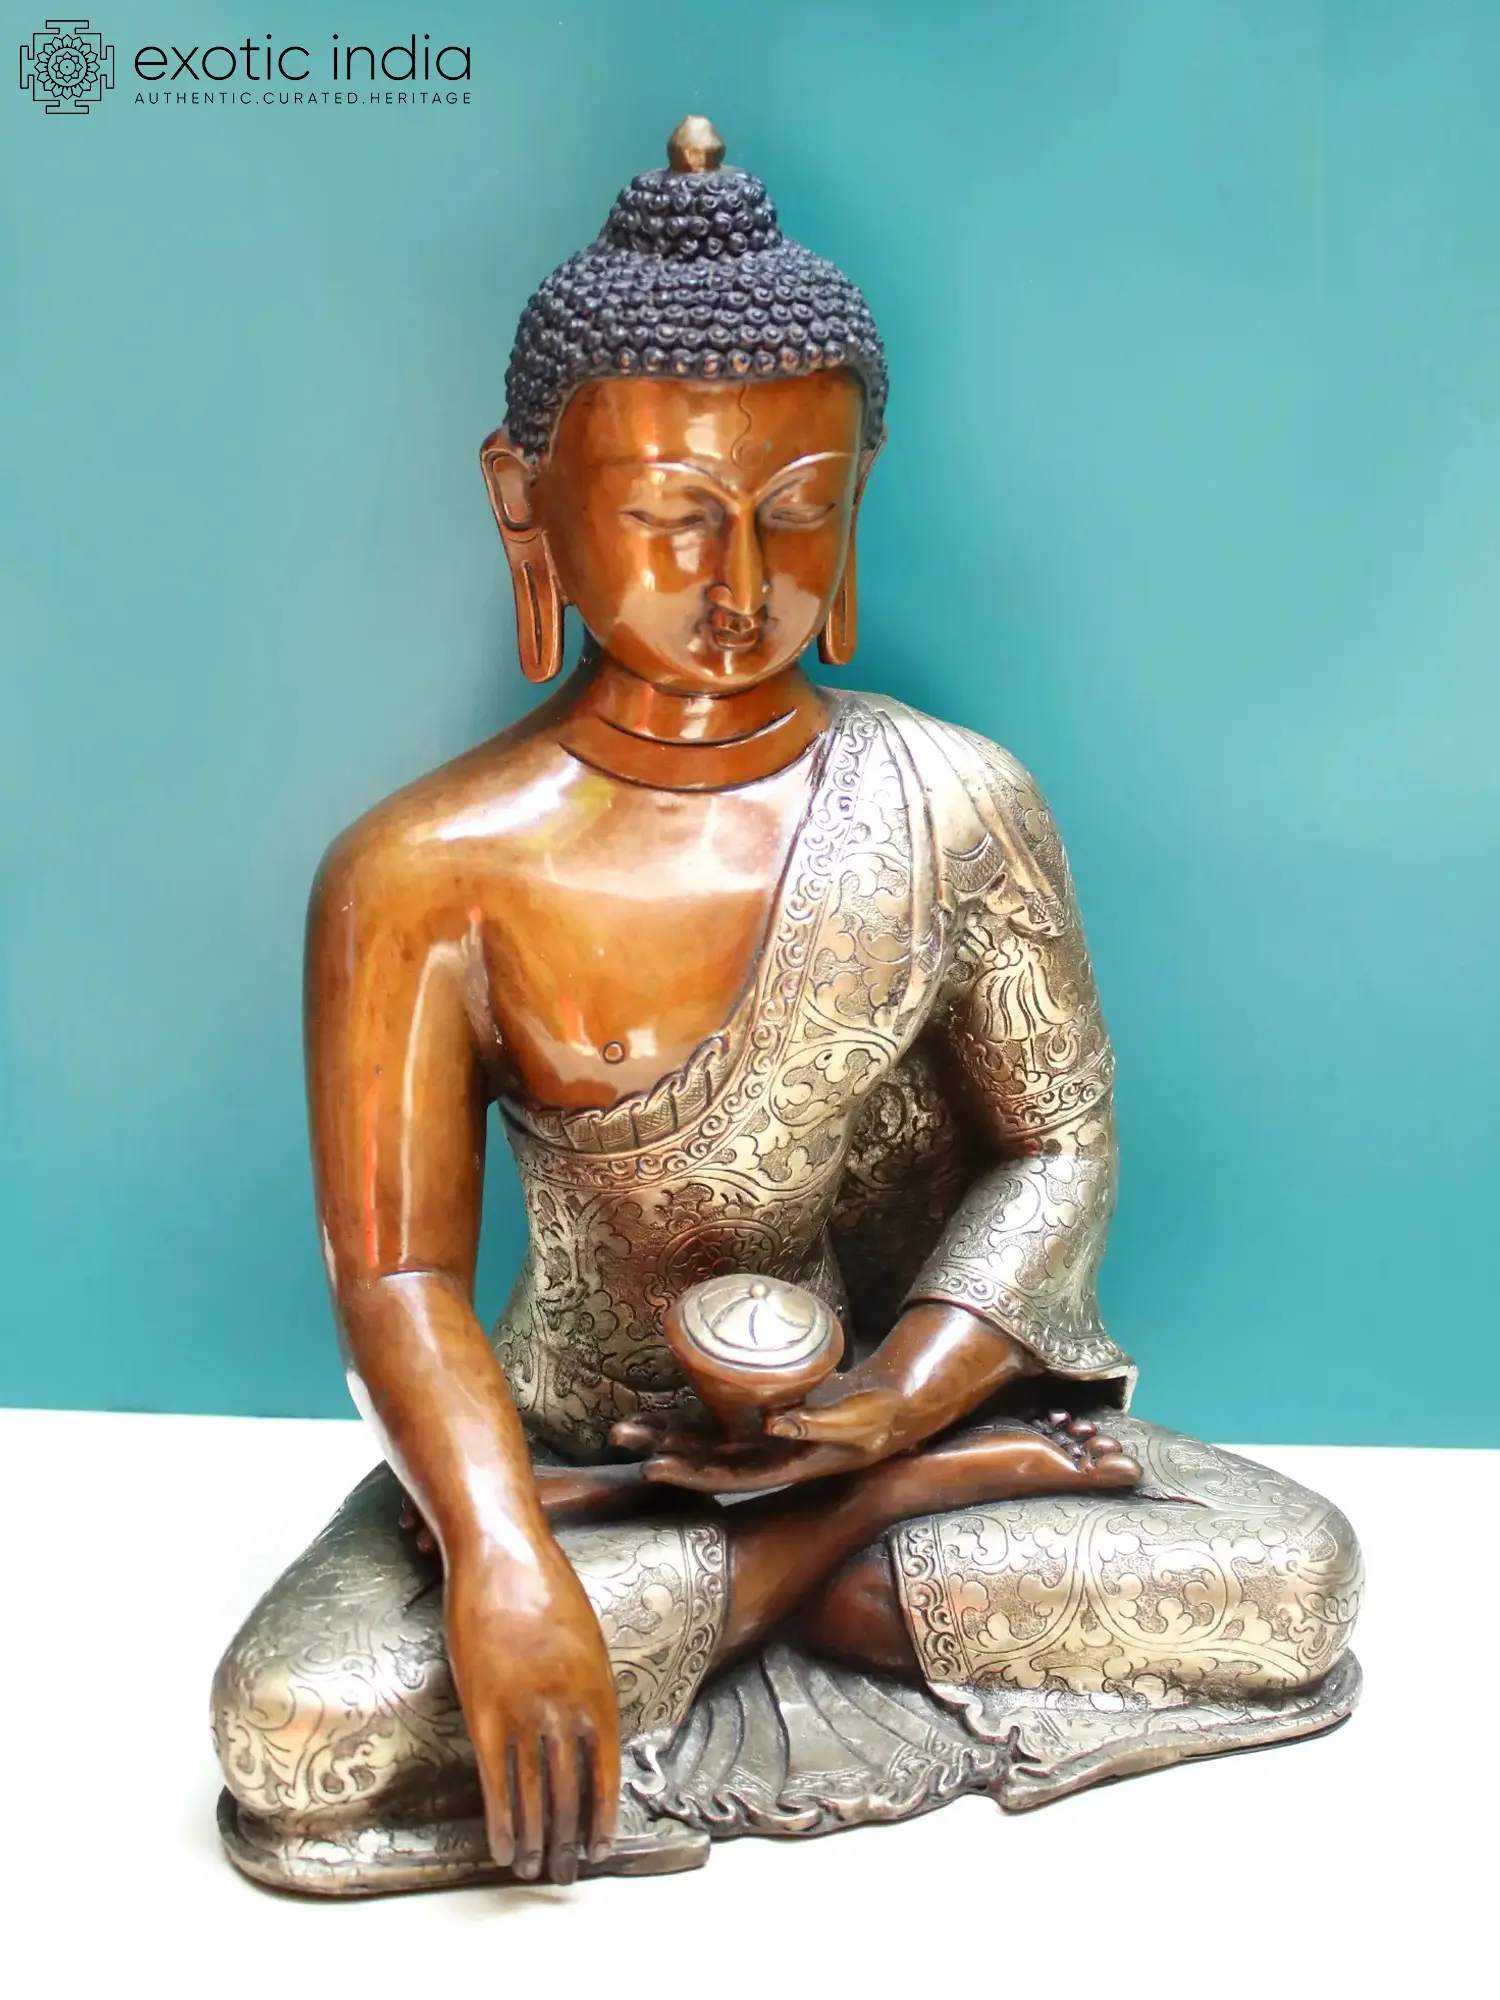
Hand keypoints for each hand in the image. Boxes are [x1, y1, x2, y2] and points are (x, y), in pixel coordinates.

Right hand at [444, 1531, 618, 1883]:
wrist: (502, 1555)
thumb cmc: (544, 1587)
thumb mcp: (585, 1638)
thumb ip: (587, 1687)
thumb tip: (588, 1730)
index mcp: (597, 1689)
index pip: (606, 1769)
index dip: (601, 1814)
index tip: (599, 1845)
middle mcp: (565, 1708)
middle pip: (570, 1790)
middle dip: (568, 1837)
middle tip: (565, 1872)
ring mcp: (523, 1711)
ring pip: (533, 1793)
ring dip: (534, 1839)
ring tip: (534, 1870)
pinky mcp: (482, 1711)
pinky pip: (495, 1779)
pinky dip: (501, 1819)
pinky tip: (502, 1847)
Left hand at [611, 1377, 906, 1494]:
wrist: (887, 1415)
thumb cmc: (875, 1420)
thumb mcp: (853, 1424)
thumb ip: (815, 1425)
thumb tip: (774, 1424)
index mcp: (783, 1466)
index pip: (725, 1476)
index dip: (688, 1474)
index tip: (651, 1468)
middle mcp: (763, 1458)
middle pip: (702, 1460)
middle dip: (661, 1450)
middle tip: (619, 1437)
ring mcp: (759, 1443)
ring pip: (702, 1444)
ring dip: (664, 1437)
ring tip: (623, 1429)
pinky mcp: (759, 1423)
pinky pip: (714, 1424)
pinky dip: (685, 1420)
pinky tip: (658, 1415)